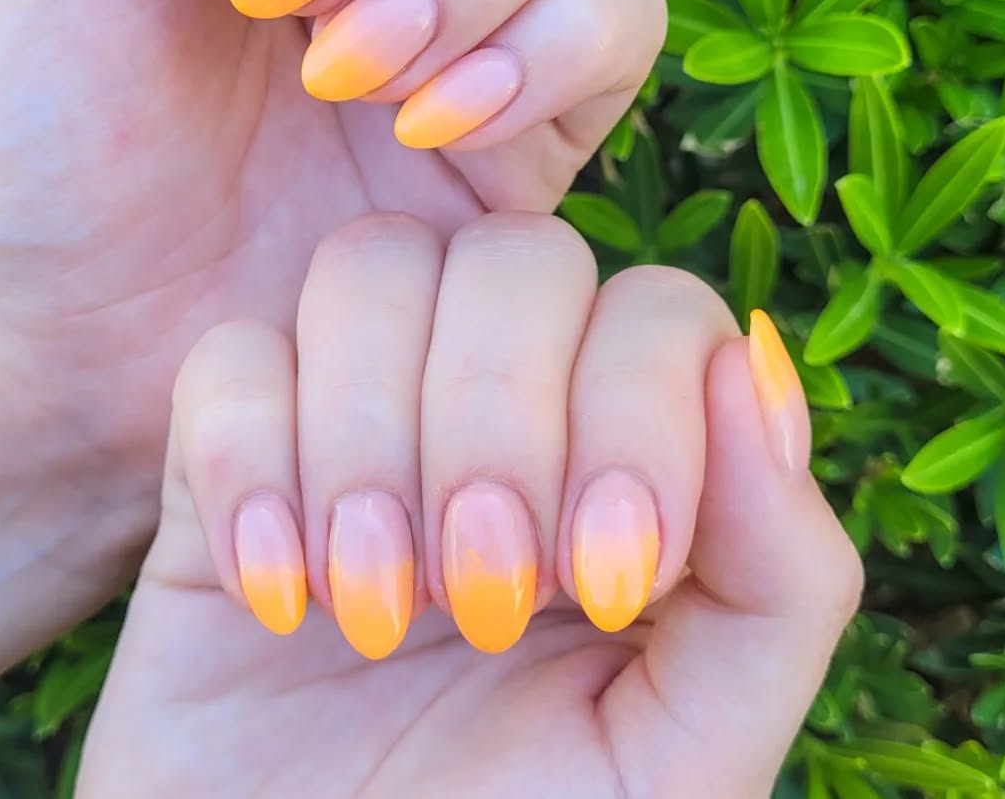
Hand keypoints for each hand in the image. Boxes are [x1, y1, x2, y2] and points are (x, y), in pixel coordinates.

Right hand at [78, 214, 862, 798]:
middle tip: (482, 598)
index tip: (606, 585)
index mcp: (623, 464)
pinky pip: (232, 359)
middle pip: (513, 254)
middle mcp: (497, 413)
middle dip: (497, 416)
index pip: (655, 308)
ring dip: (370, 436)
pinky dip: (250, 465)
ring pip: (369, 266)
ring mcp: (357, 421)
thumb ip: (776, 578)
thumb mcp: (686, 756)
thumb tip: (755, 366)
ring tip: (370, 607)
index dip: (637, 410)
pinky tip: (276, 598)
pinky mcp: (227, 460)